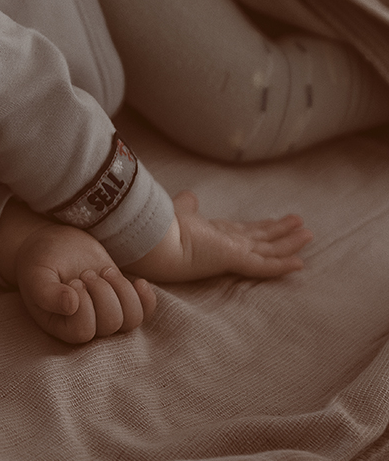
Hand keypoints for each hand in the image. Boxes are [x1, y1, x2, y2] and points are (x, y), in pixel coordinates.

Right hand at [0, 199, 155, 343]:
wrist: (54, 244)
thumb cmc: (40, 261)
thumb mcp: (37, 275)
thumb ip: (47, 293)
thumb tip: (71, 306)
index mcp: (61, 327)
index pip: (84, 331)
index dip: (84, 304)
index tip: (73, 281)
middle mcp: (86, 328)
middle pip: (111, 323)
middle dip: (102, 292)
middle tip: (86, 273)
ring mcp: (106, 316)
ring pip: (131, 319)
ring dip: (122, 291)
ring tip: (104, 272)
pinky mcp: (122, 303)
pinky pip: (144, 312)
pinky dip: (146, 298)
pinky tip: (138, 282)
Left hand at [126, 190, 312, 281]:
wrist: (150, 243)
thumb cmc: (158, 230)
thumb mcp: (178, 212)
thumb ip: (186, 206)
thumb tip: (191, 195)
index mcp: (212, 237)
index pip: (242, 233)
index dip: (260, 229)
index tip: (273, 224)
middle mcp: (224, 246)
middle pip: (261, 241)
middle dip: (281, 235)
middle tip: (305, 230)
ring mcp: (230, 255)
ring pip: (267, 250)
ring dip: (288, 243)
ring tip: (309, 235)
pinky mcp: (233, 259)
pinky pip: (263, 265)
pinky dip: (282, 264)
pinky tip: (300, 263)